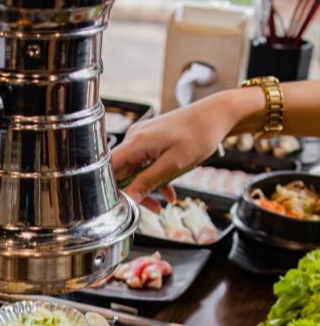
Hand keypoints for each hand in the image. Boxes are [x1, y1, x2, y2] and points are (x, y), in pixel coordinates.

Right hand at [111, 94, 239, 208]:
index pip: (109, 167)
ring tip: (161, 206)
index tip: (119, 205)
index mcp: (137, 142)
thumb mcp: (174, 164)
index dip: (109, 187)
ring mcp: (143, 139)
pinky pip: (146, 164)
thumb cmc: (199, 136)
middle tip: (148, 210)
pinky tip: (169, 192)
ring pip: (135, 170)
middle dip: (133, 192)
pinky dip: (156, 178)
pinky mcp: (152, 141)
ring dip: (147, 188)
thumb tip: (130, 198)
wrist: (216, 115)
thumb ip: (149, 181)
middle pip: (122, 171)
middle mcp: (135, 138)